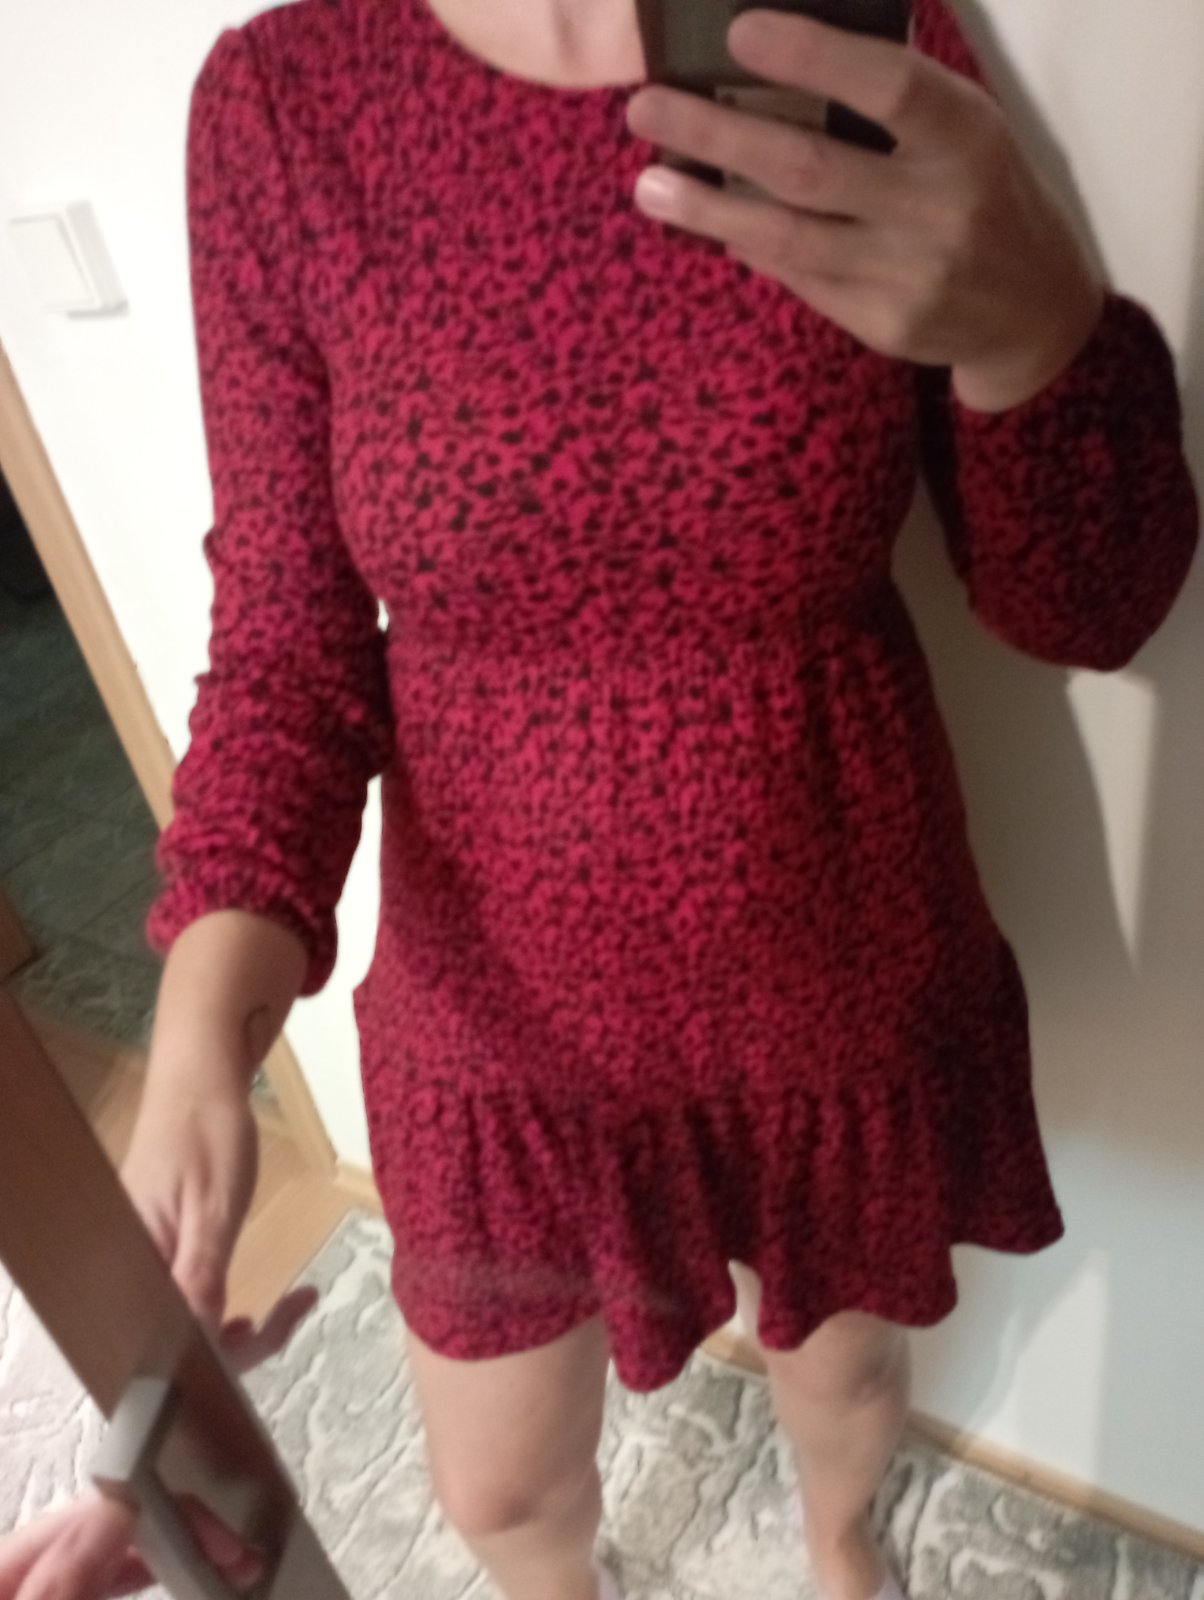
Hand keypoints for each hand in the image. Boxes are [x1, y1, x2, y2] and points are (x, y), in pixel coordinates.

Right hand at [0, 1052, 299, 1599]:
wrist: (202, 1072)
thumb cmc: (205, 1128)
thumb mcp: (214, 1202)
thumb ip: (201, 1272)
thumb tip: (195, 1341)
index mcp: (130, 1260)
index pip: (148, 1344)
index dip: (188, 1379)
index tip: (235, 1383)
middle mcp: (131, 1270)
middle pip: (172, 1344)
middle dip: (230, 1356)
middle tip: (290, 1319)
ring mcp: (149, 1262)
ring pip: (188, 1326)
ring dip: (238, 1335)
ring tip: (291, 1312)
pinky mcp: (170, 1253)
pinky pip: (195, 1300)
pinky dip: (231, 1312)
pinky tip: (271, 1308)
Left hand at [625, 8, 1106, 411]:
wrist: (1031, 310)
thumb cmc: (981, 193)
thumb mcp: (963, 131)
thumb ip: (891, 104)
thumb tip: (773, 64)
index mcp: (967, 137)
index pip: (887, 87)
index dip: (812, 55)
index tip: (739, 31)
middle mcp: (940, 208)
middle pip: (808, 167)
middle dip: (715, 132)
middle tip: (645, 108)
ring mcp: (908, 276)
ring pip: (786, 237)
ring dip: (705, 207)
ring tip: (647, 184)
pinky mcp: (882, 325)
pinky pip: (797, 277)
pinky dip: (748, 243)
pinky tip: (709, 221)